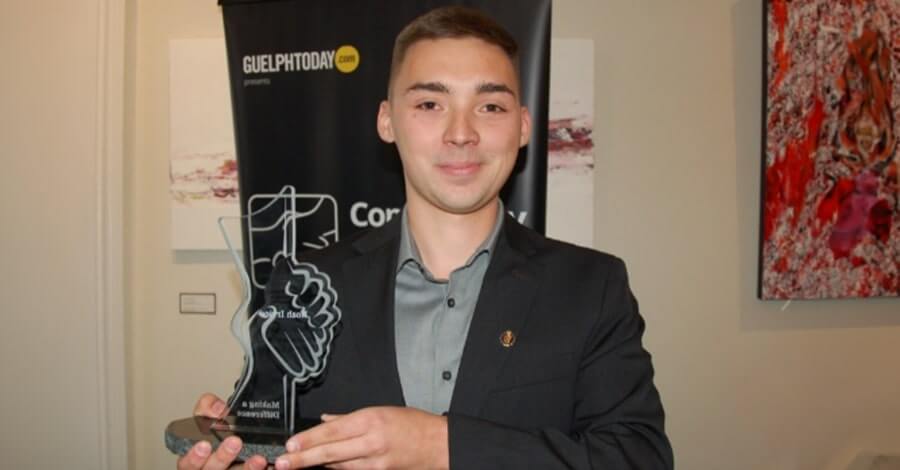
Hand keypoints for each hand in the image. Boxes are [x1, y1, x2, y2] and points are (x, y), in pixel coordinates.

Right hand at [176, 393, 268, 469]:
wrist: (240, 440)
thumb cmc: (218, 432)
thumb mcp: (208, 415)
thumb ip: (208, 407)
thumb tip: (218, 409)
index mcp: (196, 459)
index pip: (188, 463)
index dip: (193, 457)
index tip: (203, 444)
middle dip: (222, 458)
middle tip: (234, 442)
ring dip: (247, 468)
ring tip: (259, 459)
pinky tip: (273, 466)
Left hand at [274, 406, 448, 469]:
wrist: (439, 445)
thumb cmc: (413, 425)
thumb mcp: (382, 411)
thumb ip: (350, 418)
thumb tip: (326, 420)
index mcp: (371, 419)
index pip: (332, 430)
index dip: (308, 439)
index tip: (290, 444)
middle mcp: (371, 440)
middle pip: (330, 451)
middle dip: (303, 458)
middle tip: (283, 462)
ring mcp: (376, 460)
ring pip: (338, 464)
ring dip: (316, 464)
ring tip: (297, 464)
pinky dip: (337, 468)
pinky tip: (325, 466)